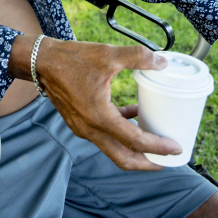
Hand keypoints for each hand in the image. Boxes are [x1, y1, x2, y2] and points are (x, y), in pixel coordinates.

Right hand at [9, 36, 180, 170]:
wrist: (42, 62)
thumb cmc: (71, 59)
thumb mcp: (107, 55)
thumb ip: (137, 57)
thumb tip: (162, 62)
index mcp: (99, 117)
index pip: (134, 141)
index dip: (157, 147)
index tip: (175, 148)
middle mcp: (90, 129)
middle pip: (123, 158)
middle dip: (147, 163)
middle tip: (167, 160)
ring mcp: (83, 128)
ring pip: (113, 149)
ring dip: (134, 148)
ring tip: (154, 140)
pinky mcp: (80, 122)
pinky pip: (104, 135)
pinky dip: (121, 131)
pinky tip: (133, 113)